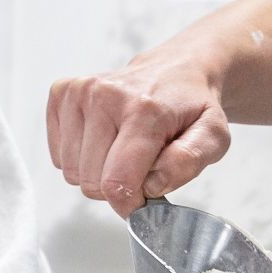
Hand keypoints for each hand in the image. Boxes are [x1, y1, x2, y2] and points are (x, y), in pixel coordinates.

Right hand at [47, 51, 229, 212]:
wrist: (176, 68)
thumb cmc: (192, 107)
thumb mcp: (213, 136)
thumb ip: (189, 162)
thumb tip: (152, 184)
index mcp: (144, 109)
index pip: (117, 182)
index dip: (130, 204)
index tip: (144, 198)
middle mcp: (105, 95)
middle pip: (91, 182)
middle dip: (116, 187)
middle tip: (139, 166)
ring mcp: (80, 91)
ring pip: (71, 171)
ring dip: (97, 172)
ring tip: (122, 149)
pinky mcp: (62, 92)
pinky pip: (58, 155)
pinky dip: (80, 157)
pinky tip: (103, 138)